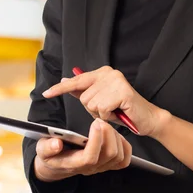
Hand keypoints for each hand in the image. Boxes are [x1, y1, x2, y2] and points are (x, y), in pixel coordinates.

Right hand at [34, 119, 131, 181]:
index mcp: (73, 164)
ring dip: (115, 137)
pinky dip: (124, 145)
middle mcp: (90, 168)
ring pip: (118, 156)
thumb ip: (46, 147)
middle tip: (100, 120)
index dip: (96, 141)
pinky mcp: (108, 165)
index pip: (90, 158)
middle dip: (108, 134)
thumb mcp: (41, 149)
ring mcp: (100, 168)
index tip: (95, 124)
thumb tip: (56, 144)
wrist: (57, 165)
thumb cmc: (50, 155)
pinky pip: (124, 159)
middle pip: (109, 155)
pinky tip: (115, 135)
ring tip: (105, 126)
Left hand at [42, 66, 169, 137]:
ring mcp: (116, 81)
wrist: (146, 119)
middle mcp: (108, 73)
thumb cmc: (122, 110)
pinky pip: (101, 109)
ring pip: (91, 104)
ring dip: (100, 114)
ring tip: (114, 111)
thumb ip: (83, 91)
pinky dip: (108, 116)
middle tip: (108, 109)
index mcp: (102, 73)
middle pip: (83, 97)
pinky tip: (118, 112)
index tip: (46, 94)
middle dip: (92, 109)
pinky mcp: (122, 91)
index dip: (60, 89)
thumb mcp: (99, 101)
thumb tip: (64, 81)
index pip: (76, 81)